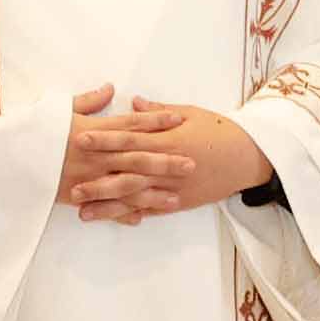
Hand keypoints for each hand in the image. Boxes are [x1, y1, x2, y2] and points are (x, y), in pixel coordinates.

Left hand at [61, 87, 267, 222]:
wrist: (250, 156)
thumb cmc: (220, 130)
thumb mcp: (190, 113)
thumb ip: (157, 112)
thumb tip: (130, 102)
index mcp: (167, 139)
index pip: (129, 138)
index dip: (103, 139)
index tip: (79, 139)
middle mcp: (167, 165)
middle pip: (126, 171)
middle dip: (97, 177)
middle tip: (69, 182)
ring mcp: (173, 186)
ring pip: (135, 196)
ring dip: (107, 203)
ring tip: (82, 210)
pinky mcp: (180, 201)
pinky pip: (152, 209)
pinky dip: (132, 214)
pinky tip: (112, 218)